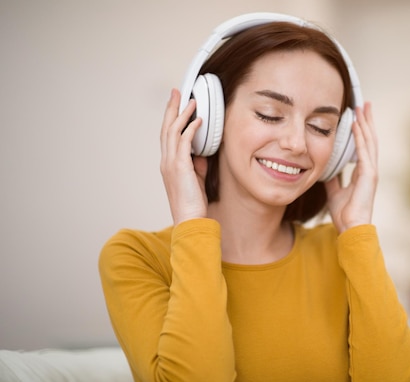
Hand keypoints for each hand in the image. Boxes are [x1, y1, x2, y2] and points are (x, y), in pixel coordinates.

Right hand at [160, 89, 208, 224]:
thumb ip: (197, 163)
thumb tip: (202, 151)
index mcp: (168, 163)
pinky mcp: (179, 167)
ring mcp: (171, 163)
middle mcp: (166, 161)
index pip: (167, 135)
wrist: (189, 220)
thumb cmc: (193, 203)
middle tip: (176, 92)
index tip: (176, 103)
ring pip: (173, 132)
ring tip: (191, 100)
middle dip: (172, 108)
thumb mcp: (196, 179)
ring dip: (182, 114)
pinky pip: (184, 142)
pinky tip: (198, 120)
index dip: (171, 118)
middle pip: (166, 128)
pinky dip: (190, 129)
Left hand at [325, 102, 377, 232]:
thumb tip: (326, 169)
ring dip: (365, 123)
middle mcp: (369, 169)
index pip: (363, 146)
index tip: (357, 115)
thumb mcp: (335, 191)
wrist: (351, 228)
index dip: (361, 130)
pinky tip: (357, 125)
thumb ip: (333, 179)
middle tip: (364, 104)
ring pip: (369, 142)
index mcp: (363, 172)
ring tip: (362, 107)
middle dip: (367, 121)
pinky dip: (360, 137)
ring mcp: (371, 171)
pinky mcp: (369, 175)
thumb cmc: (345, 213)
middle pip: (369, 139)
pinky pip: (364, 151)